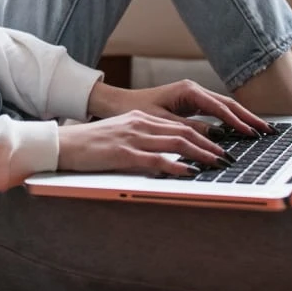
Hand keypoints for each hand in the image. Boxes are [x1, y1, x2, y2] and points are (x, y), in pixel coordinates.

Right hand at [56, 110, 231, 175]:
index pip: (179, 125)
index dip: (204, 136)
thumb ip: (143, 140)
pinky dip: (176, 165)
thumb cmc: (90, 144)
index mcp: (140, 118)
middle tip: (228, 157)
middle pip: (183, 132)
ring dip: (201, 154)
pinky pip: (156, 159)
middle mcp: (140, 124)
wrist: (63, 144)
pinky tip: (189, 172)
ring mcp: (132, 138)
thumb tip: (166, 154)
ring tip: (218, 164)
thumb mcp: (120, 135)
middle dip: (210, 145)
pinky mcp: (123, 153)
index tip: (220, 147)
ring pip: (176, 143)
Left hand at [88, 78, 276, 136]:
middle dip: (249, 118)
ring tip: (262, 131)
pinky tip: (242, 130)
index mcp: (188, 91)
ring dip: (243, 119)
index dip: (237, 122)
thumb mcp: (163, 122)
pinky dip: (230, 121)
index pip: (220, 108)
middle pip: (228, 104)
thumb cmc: (136, 111)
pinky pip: (216, 112)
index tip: (252, 134)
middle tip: (268, 131)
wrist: (119, 104)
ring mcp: (194, 96)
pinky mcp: (191, 103)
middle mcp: (194, 90)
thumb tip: (216, 137)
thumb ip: (189, 129)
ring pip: (224, 107)